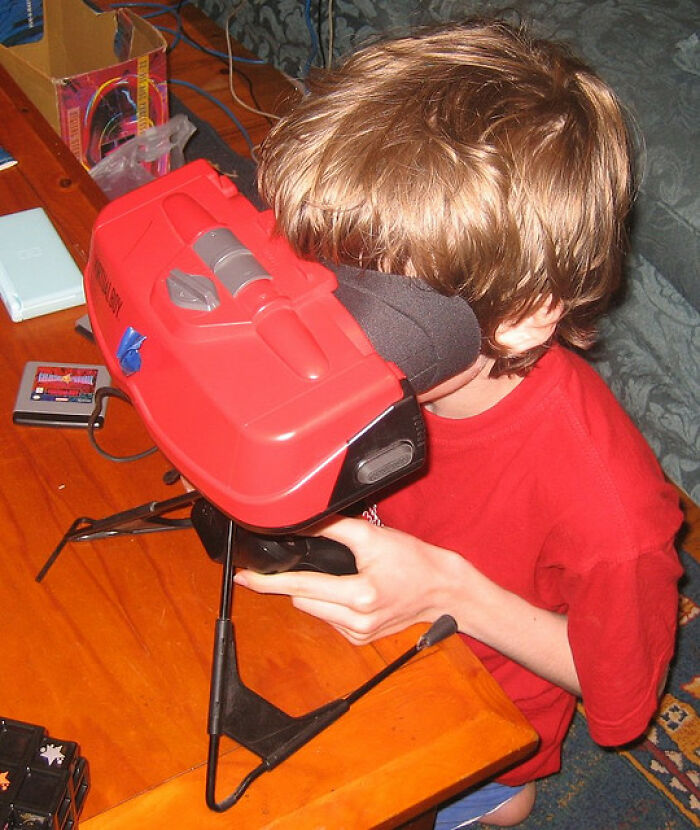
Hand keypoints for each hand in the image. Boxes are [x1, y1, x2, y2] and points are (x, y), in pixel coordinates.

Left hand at [234, 516, 466, 644]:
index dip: (268, 582)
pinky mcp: (360, 640)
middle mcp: (356, 621)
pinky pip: (329, 619)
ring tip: (343, 575)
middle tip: (315, 563)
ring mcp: (357, 634)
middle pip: (302, 599)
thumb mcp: (372, 536)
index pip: (300, 587)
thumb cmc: (413, 561)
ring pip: (313, 610)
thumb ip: (332, 526)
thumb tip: (300, 519)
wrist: (442, 589)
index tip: (244, 577)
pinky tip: (351, 591)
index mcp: (359, 596)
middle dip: (299, 581)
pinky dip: (330, 604)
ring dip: (314, 593)